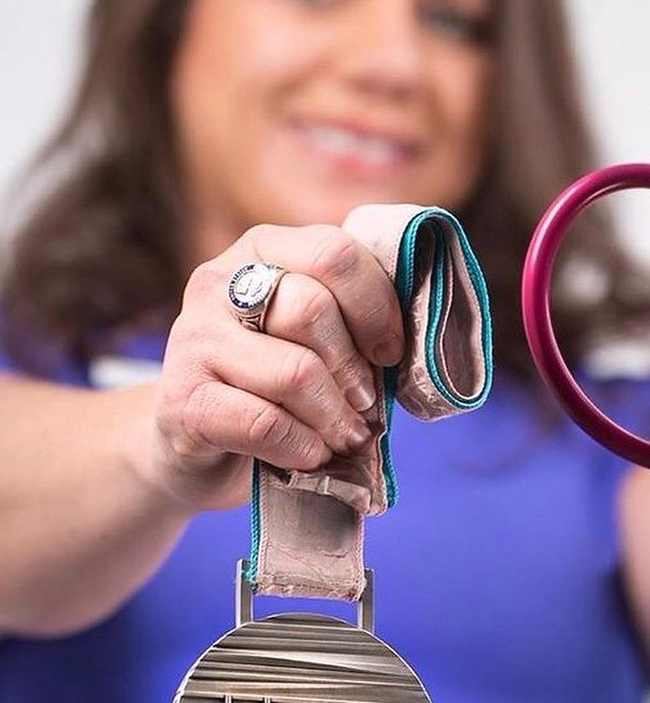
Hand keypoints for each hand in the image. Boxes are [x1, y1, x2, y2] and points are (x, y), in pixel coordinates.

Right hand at [144, 224, 403, 510]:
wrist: (189, 445)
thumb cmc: (271, 383)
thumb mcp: (311, 335)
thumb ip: (350, 318)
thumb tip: (413, 338)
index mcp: (261, 248)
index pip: (333, 254)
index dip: (376, 307)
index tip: (390, 353)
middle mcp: (217, 282)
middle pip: (311, 310)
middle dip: (353, 367)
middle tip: (364, 402)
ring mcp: (192, 339)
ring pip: (294, 372)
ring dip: (334, 415)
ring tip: (344, 435)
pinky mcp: (182, 400)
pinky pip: (265, 422)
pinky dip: (302, 446)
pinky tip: (310, 453)